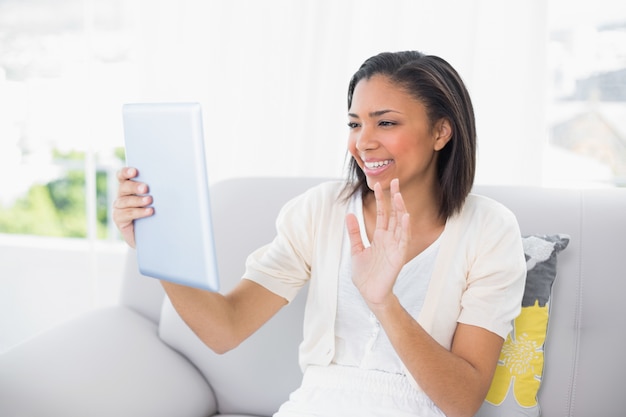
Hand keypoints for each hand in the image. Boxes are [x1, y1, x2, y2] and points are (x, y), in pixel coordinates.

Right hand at [112, 167, 152, 246]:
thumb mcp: (156, 199)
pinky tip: (150, 211)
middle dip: (135, 186)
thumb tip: (169, 182)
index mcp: (129, 186)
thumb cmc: (156, 212)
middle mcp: (122, 195)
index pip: (122, 176)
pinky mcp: (119, 219)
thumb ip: (156, 190)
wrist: (152, 233)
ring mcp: (119, 207)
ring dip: (138, 200)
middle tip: (146, 188)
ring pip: (125, 201)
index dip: (126, 172)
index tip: (135, 171)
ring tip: (149, 200)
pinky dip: (139, 212)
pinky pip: (127, 214)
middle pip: (124, 187)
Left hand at [346, 179, 409, 307]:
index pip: (383, 213)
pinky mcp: (398, 256)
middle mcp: (389, 239)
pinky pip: (403, 239)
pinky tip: (405, 216)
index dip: (381, 199)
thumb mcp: (356, 250)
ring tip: (399, 195)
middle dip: (394, 198)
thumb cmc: (365, 274)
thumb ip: (354, 233)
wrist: (370, 293)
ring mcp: (395, 246)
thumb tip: (349, 214)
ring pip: (400, 224)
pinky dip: (404, 228)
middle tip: (394, 181)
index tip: (378, 185)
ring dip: (400, 209)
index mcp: (379, 236)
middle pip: (393, 214)